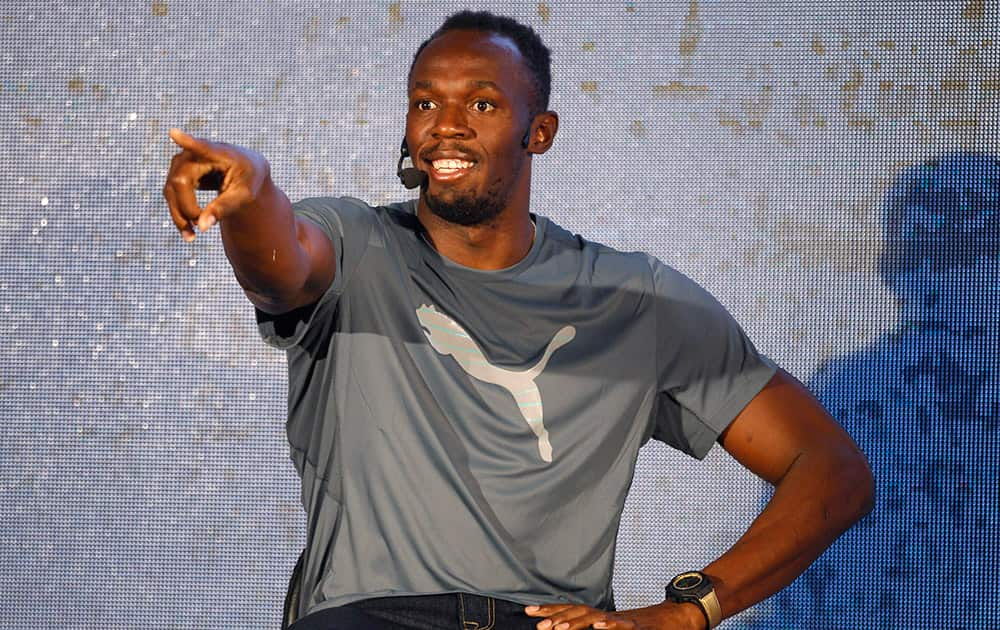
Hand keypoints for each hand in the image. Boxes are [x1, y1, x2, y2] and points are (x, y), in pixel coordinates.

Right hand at [162, 128, 270, 241]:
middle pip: (179, 182)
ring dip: (179, 214)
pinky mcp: (179, 172)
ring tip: (191, 237)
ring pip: (171, 190)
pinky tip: (188, 231)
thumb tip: (202, 226)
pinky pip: (172, 194)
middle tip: (199, 228)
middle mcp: (197, 153)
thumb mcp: (243, 196)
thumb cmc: (249, 180)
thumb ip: (224, 208)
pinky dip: (178, 213)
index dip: (187, 142)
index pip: (202, 147)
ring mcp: (184, 161)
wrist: (247, 172)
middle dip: (186, 208)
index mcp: (221, 153)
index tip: (174, 133)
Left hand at [524, 601, 704, 629]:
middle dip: (556, 616)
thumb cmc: (648, 627)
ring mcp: (625, 621)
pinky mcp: (641, 628)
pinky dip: (612, 627)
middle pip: (579, 612)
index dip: (551, 611)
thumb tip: (574, 627)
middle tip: (537, 622)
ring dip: (576, 622)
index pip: (572, 612)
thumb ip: (599, 627)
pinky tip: (599, 627)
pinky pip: (625, 627)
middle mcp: (610, 616)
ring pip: (597, 618)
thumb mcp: (618, 628)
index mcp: (602, 618)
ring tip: (558, 628)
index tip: (529, 611)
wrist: (680, 618)